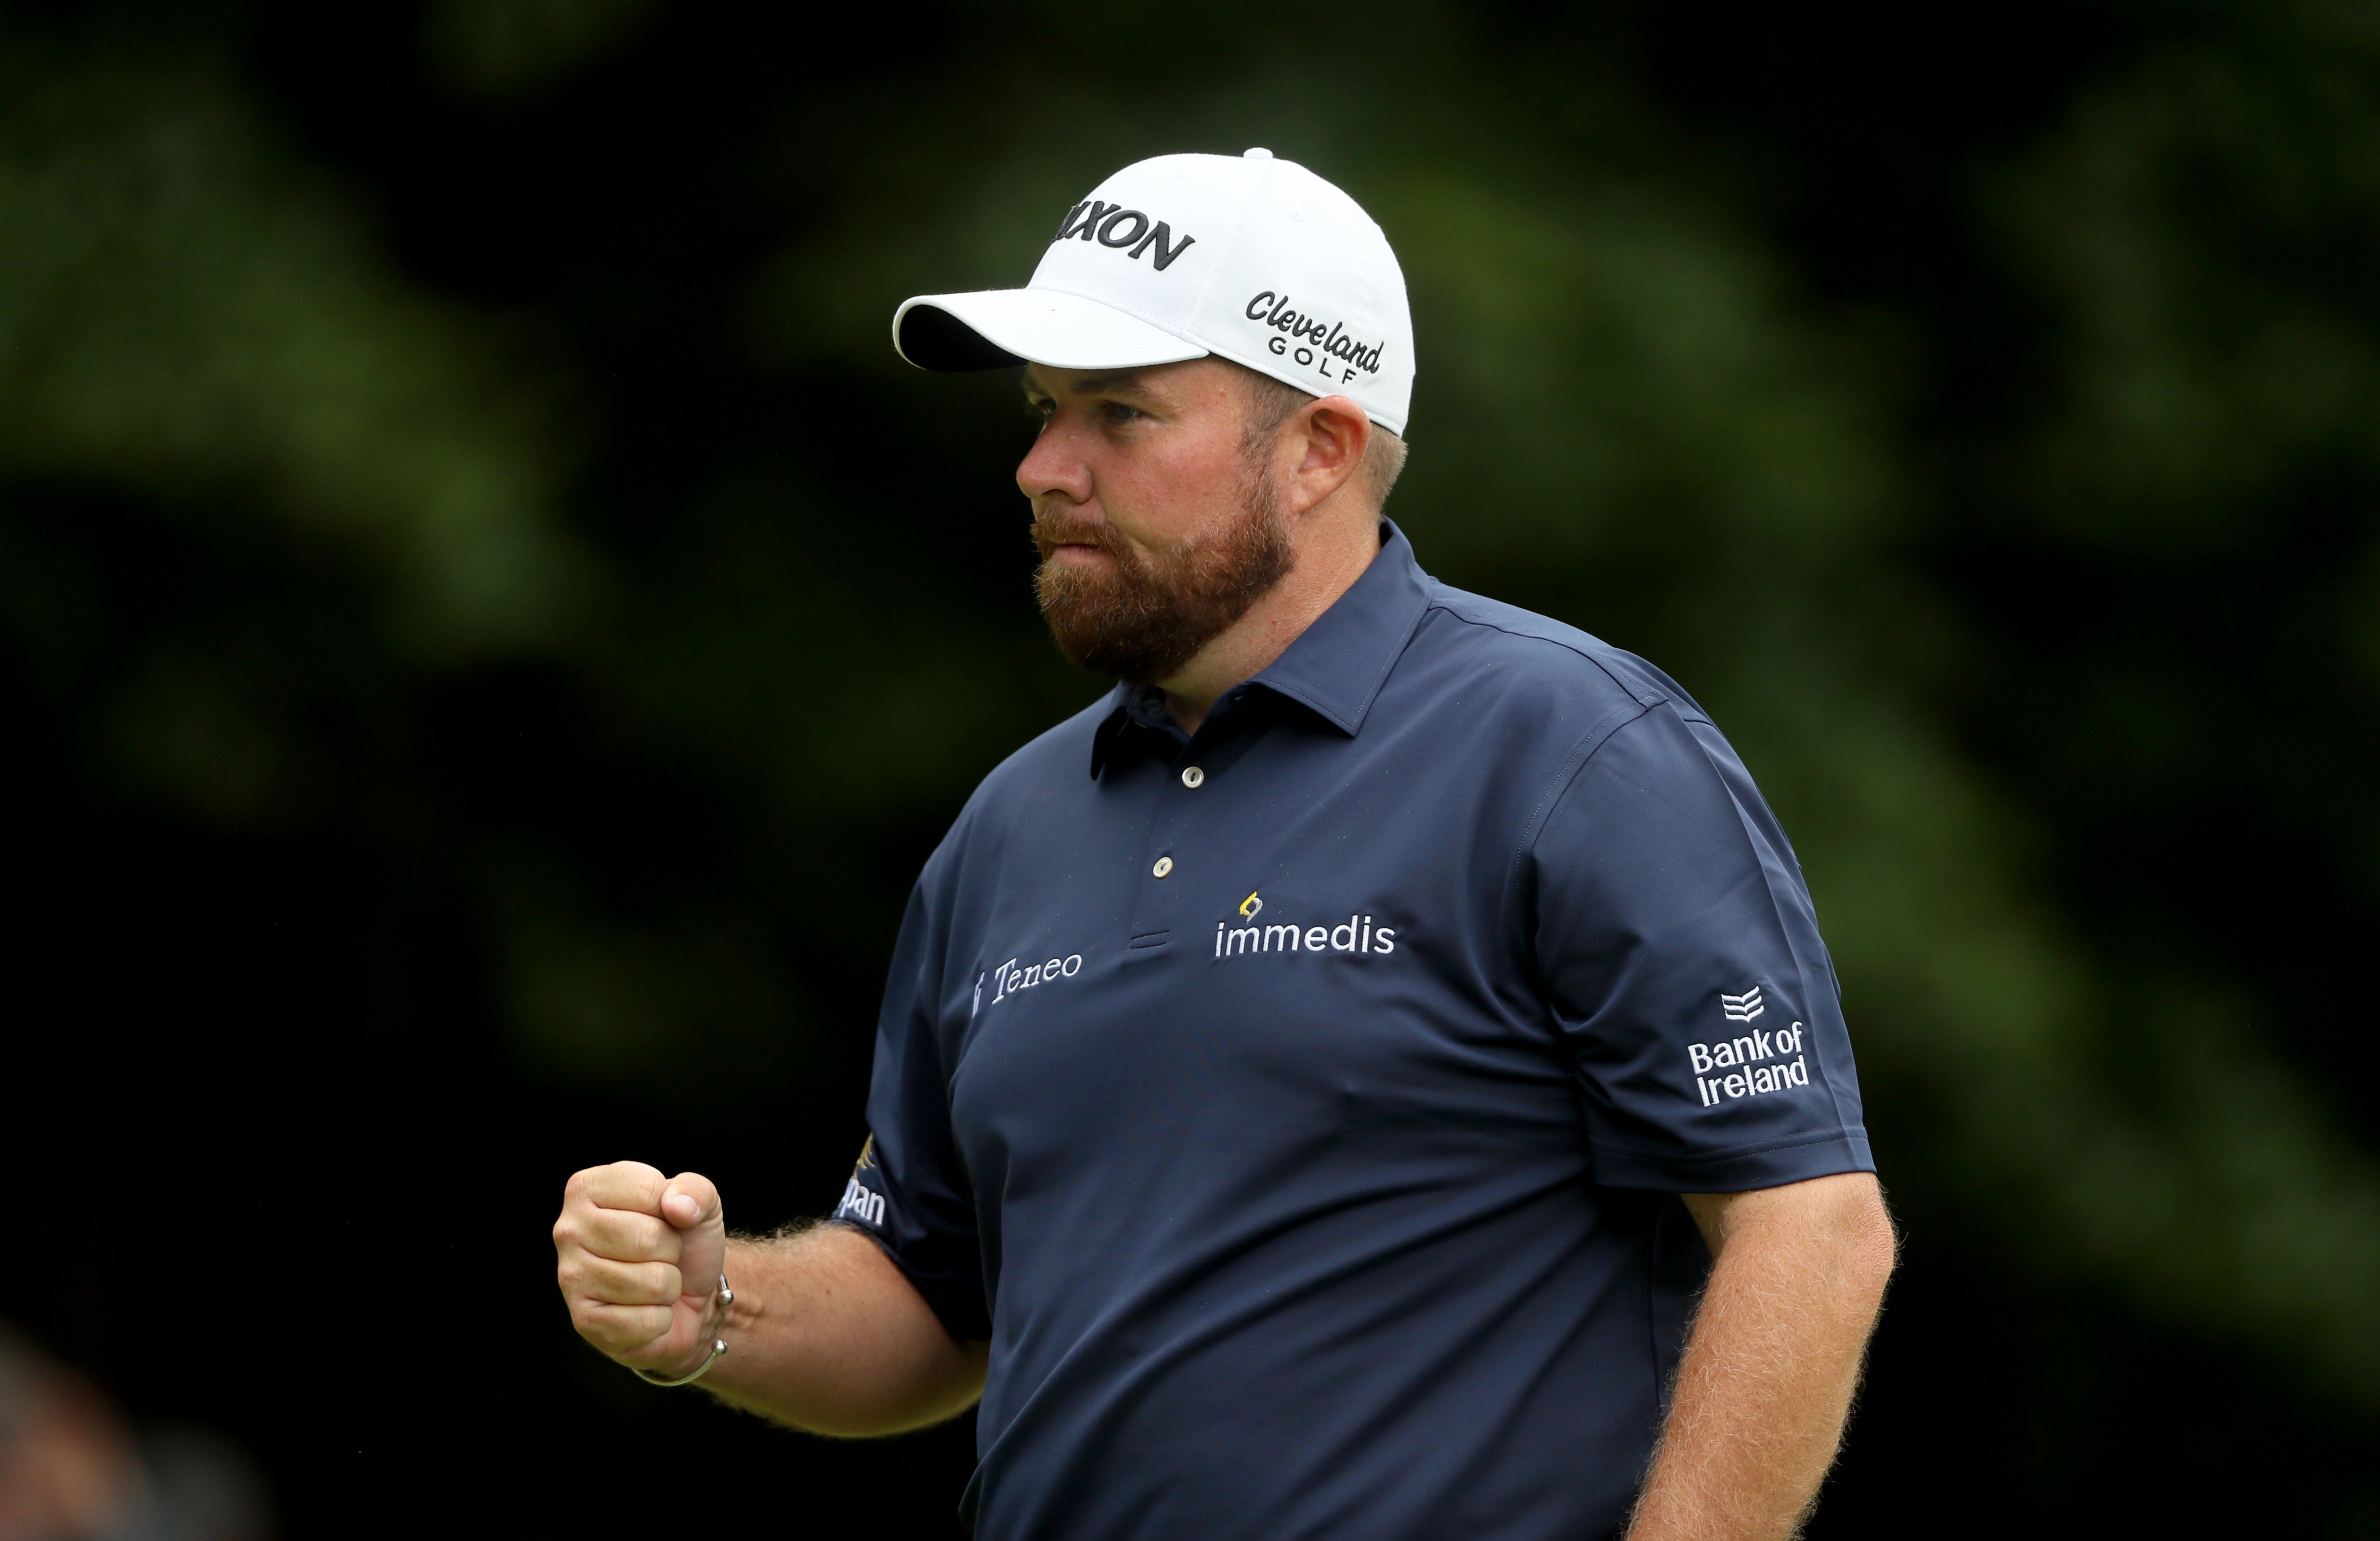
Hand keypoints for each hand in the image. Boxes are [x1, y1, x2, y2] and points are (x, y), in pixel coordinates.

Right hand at [553, 1161, 729, 1377]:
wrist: (686, 1296)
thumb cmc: (684, 1241)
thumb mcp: (701, 1203)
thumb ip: (696, 1190)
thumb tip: (677, 1207)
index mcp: (587, 1188)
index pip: (648, 1191)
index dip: (676, 1210)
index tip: (665, 1219)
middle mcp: (568, 1230)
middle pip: (648, 1238)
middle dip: (672, 1251)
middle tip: (661, 1255)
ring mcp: (571, 1277)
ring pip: (653, 1282)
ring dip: (668, 1285)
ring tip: (654, 1280)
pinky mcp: (584, 1321)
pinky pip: (648, 1320)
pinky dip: (661, 1318)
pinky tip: (645, 1309)